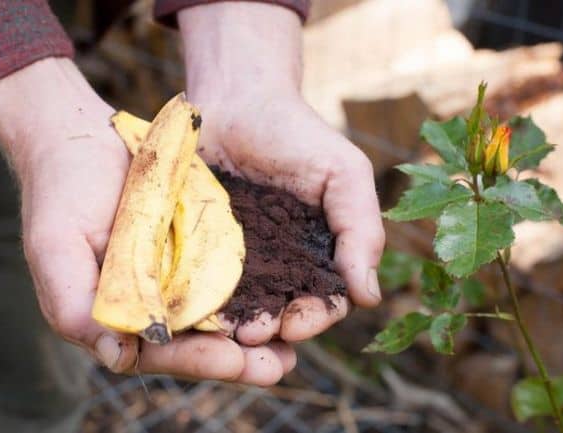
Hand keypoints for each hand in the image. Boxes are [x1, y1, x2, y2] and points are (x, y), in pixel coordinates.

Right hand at [0, 57, 294, 384]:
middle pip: (198, 343)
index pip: (159, 352)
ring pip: (220, 316)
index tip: (234, 359)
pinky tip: (286, 296)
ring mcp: (176, 276)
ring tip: (293, 347)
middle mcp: (151, 303)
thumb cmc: (61, 194)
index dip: (196, 360)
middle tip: (277, 367)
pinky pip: (230, 275)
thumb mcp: (57, 248)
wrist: (81, 140)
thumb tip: (120, 358)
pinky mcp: (198, 248)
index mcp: (118, 315)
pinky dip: (256, 290)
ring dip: (256, 334)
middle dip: (238, 359)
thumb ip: (74, 307)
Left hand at [179, 3, 384, 344]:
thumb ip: (362, 230)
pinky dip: (199, 303)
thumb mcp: (344, 175)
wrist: (237, 100)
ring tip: (225, 332)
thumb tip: (369, 297)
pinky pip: (199, 283)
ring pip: (239, 308)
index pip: (323, 302)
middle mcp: (278, 266)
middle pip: (279, 314)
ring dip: (234, 326)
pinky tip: (193, 313)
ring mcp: (236, 261)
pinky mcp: (198, 250)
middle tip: (253, 335)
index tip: (298, 323)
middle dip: (271, 330)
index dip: (314, 318)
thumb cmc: (298, 135)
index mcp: (317, 255)